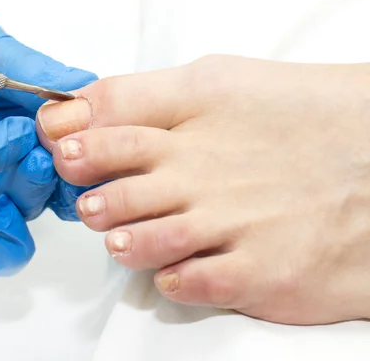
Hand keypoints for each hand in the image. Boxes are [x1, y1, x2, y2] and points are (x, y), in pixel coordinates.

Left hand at [37, 55, 369, 324]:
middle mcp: (208, 176)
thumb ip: (148, 96)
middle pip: (121, 193)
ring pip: (149, 242)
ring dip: (125, 242)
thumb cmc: (304, 119)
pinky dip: (172, 280)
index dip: (79, 145)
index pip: (114, 132)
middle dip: (94, 201)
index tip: (65, 154)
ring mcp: (234, 227)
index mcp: (195, 126)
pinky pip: (194, 285)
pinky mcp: (262, 273)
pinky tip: (171, 272)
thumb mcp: (221, 83)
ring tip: (120, 238)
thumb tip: (81, 111)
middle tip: (90, 204)